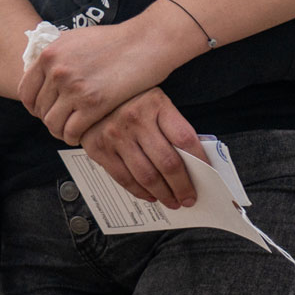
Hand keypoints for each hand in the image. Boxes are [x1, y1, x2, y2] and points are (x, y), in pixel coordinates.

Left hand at [18, 13, 190, 143]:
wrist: (145, 42)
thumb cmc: (115, 40)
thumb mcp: (76, 39)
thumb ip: (57, 56)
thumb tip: (42, 72)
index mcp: (49, 54)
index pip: (26, 90)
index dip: (33, 106)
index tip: (43, 111)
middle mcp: (57, 71)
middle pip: (39, 109)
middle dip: (49, 118)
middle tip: (61, 122)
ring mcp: (74, 88)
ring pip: (52, 123)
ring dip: (59, 131)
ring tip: (70, 131)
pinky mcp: (93, 104)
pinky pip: (71, 131)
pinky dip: (73, 137)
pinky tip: (81, 134)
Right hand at [79, 88, 206, 208]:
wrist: (88, 93)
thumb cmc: (128, 99)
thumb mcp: (154, 101)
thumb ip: (171, 126)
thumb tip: (193, 161)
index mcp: (156, 104)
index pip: (185, 139)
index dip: (200, 161)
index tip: (206, 175)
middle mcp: (135, 119)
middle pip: (168, 163)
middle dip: (182, 187)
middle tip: (189, 198)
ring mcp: (115, 135)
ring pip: (147, 176)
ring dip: (164, 194)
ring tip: (172, 201)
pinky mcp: (98, 148)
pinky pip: (124, 178)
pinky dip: (140, 192)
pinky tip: (150, 195)